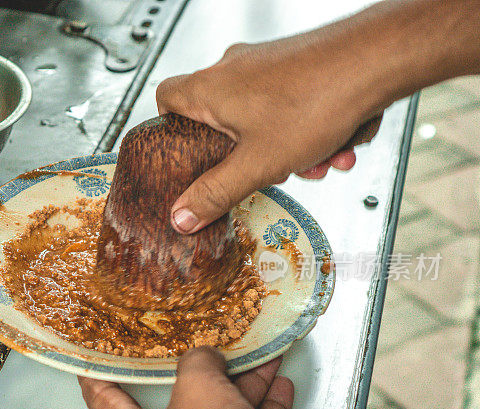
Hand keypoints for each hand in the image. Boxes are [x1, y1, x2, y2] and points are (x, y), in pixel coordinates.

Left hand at [79, 348, 334, 408]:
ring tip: (256, 355)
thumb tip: (207, 356)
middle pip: (176, 403)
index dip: (97, 375)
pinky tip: (279, 385)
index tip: (93, 357)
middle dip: (195, 371)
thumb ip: (197, 362)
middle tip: (196, 342)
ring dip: (241, 385)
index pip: (104, 400)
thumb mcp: (197, 389)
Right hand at [157, 39, 382, 233]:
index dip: (171, 128)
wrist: (376, 59)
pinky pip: (290, 104)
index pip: (165, 98)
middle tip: (266, 169)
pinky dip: (309, 128)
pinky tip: (336, 144)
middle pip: (221, 119)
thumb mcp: (257, 164)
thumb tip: (182, 216)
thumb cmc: (317, 99)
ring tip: (316, 161)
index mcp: (210, 88)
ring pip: (262, 117)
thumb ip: (216, 193)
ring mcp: (266, 63)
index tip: (186, 152)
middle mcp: (233, 69)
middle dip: (248, 154)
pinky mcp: (297, 64)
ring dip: (289, 148)